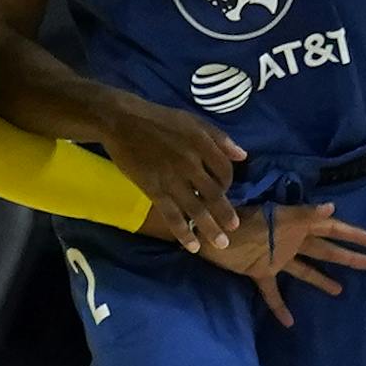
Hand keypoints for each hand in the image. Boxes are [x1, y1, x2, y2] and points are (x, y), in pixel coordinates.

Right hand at [106, 90, 244, 250]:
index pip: (224, 170)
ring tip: (222, 243)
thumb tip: (242, 155)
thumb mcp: (193, 120)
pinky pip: (172, 215)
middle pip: (214, 193)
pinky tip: (192, 245)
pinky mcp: (154, 189)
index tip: (224, 190)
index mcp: (201, 144)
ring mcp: (171, 179)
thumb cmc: (159, 119)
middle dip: (225, 213)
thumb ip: (220, 138)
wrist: (122, 122)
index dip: (228, 183)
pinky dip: (183, 232)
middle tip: (234, 228)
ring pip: (196, 208)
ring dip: (210, 228)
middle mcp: (190, 163)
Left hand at [199, 202, 365, 326]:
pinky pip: (272, 293)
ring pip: (305, 270)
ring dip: (322, 280)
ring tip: (340, 291)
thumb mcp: (276, 216)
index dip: (353, 235)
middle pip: (324, 250)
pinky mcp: (259, 272)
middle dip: (345, 256)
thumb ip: (304, 214)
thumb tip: (331, 208)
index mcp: (297, 225)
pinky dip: (280, 307)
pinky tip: (289, 322)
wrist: (213, 234)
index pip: (332, 229)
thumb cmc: (244, 221)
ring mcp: (276, 258)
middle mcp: (290, 241)